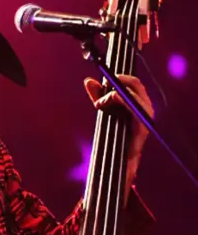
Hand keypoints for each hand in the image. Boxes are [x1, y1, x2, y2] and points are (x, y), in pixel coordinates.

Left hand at [83, 74, 153, 188]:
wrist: (117, 159)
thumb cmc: (112, 133)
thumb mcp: (103, 110)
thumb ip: (98, 95)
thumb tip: (89, 80)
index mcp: (138, 100)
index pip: (132, 81)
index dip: (119, 76)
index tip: (104, 77)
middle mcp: (144, 106)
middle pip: (135, 84)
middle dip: (118, 80)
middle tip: (103, 83)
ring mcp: (145, 115)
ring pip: (134, 94)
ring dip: (115, 93)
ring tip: (100, 101)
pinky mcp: (142, 126)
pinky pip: (135, 108)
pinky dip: (123, 100)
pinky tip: (112, 97)